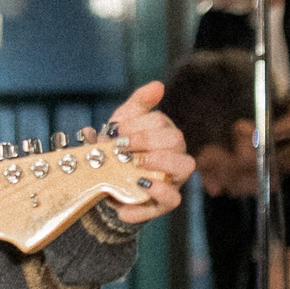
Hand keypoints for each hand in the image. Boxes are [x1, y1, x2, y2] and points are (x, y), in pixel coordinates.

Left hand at [102, 81, 193, 223]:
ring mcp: (173, 179)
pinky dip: (157, 191)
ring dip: (159, 161)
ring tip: (135, 163)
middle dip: (146, 140)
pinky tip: (139, 184)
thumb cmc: (118, 152)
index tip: (115, 132)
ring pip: (186, 165)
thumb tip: (158, 85)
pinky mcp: (165, 202)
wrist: (103, 187)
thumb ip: (137, 104)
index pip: (160, 121)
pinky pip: (173, 198)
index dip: (136, 125)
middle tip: (122, 147)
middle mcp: (174, 154)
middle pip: (176, 139)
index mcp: (164, 133)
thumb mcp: (121, 126)